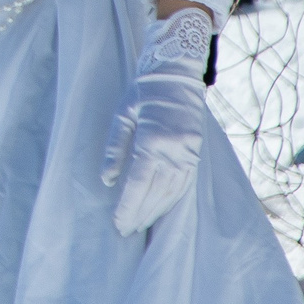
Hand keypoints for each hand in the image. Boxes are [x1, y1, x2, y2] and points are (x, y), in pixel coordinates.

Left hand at [101, 6, 212, 235]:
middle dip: (140, 213)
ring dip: (156, 211)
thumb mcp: (122, 114)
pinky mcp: (196, 154)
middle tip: (124, 230)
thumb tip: (107, 180)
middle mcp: (176, 150)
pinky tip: (160, 210)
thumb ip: (115, 148)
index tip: (118, 223)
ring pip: (172, 192)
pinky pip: (184, 184)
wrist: (176, 74)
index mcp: (154, 139)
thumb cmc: (143, 92)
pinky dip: (171, 200)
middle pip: (156, 192)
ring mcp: (189, 153)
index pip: (139, 182)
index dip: (129, 206)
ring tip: (139, 225)